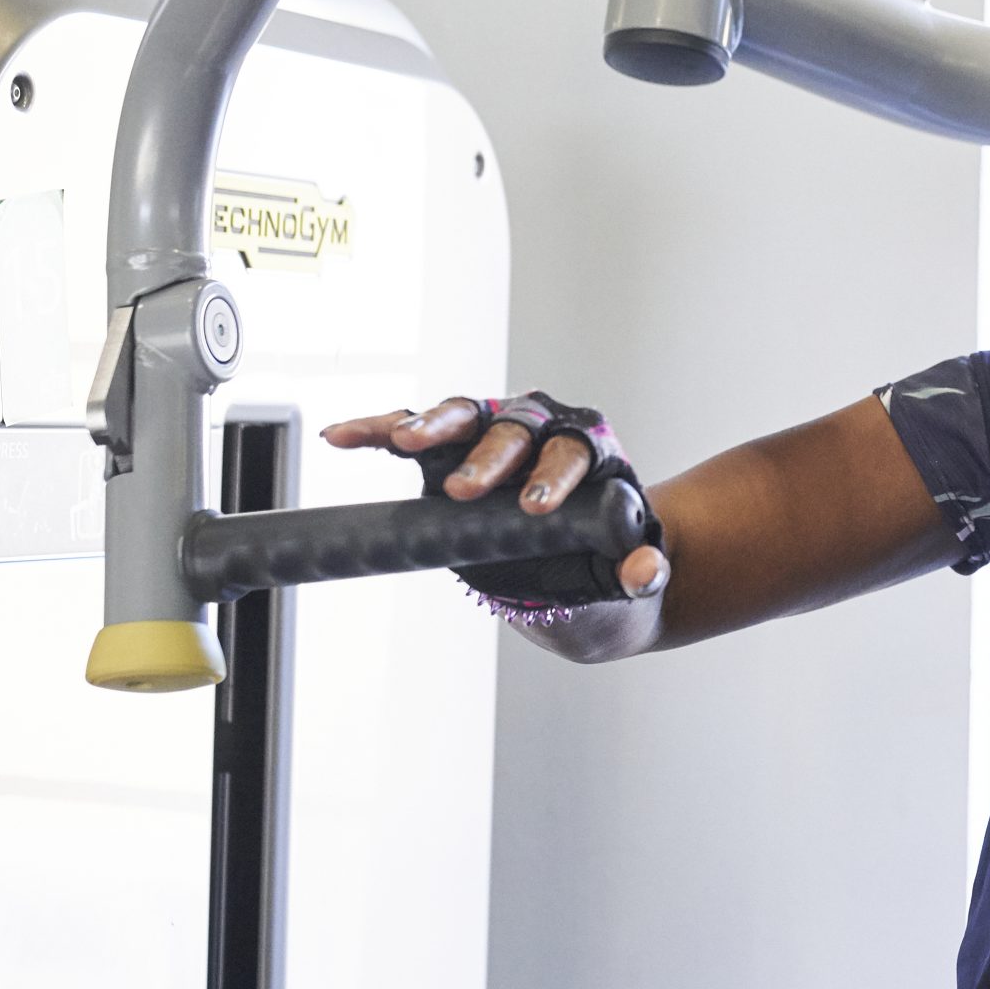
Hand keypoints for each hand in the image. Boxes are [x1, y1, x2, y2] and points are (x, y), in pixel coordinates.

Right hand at [321, 396, 667, 599]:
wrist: (578, 561)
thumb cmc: (607, 558)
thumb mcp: (629, 573)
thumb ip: (642, 572)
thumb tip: (647, 573)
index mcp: (593, 455)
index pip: (576, 452)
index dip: (556, 474)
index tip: (536, 507)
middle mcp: (544, 432)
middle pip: (517, 429)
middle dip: (491, 458)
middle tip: (466, 491)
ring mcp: (494, 435)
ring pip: (465, 417)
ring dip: (434, 425)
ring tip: (404, 441)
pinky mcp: (452, 451)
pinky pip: (413, 432)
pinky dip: (380, 430)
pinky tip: (342, 436)